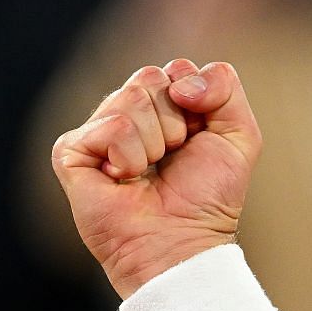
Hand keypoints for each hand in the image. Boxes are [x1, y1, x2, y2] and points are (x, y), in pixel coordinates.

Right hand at [50, 58, 262, 298]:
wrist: (182, 241)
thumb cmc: (209, 196)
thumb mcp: (239, 135)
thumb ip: (226, 89)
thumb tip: (180, 81)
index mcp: (164, 105)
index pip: (179, 69)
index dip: (199, 100)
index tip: (200, 137)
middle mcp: (128, 113)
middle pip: (152, 77)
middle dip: (176, 121)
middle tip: (174, 156)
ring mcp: (98, 131)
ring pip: (131, 99)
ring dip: (155, 143)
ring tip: (149, 171)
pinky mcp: (72, 151)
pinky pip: (111, 127)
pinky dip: (129, 158)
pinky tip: (125, 180)